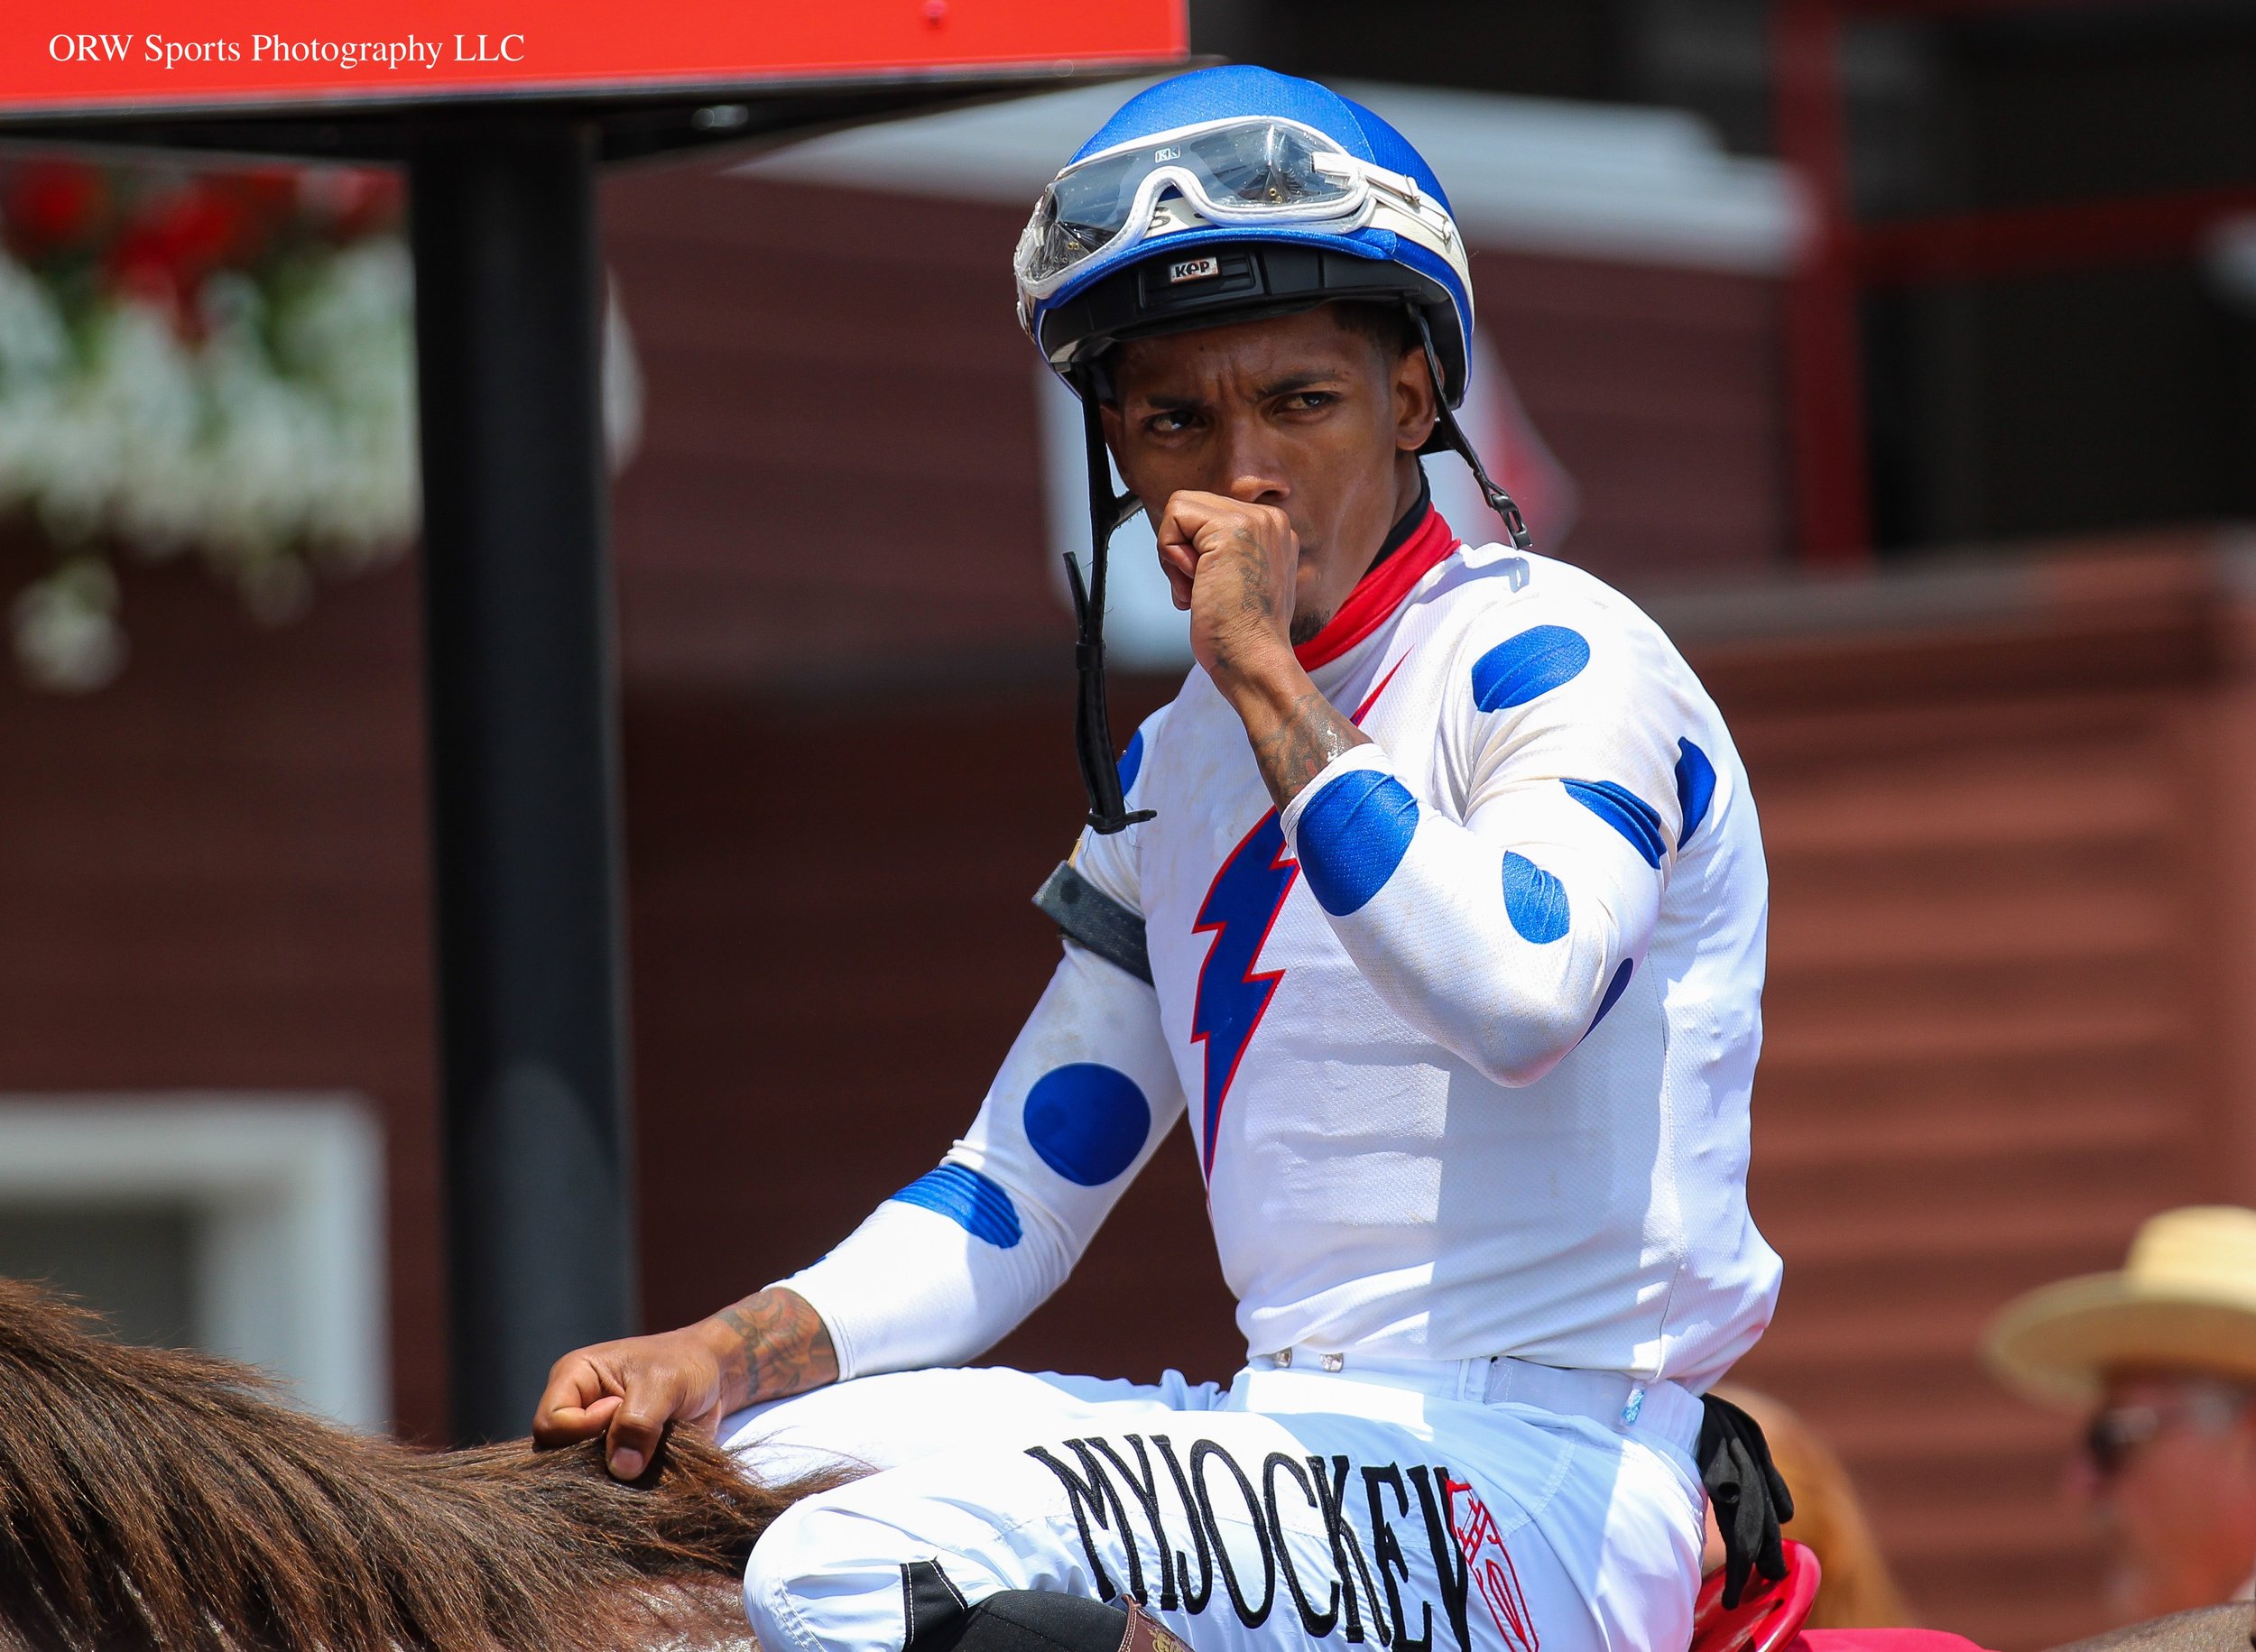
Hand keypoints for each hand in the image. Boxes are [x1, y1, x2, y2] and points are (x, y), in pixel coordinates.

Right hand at [533, 1321, 734, 1479]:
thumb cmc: (685, 1364)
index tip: (621, 1411)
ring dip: (614, 1473)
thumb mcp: (664, 1384)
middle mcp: (575, 1408)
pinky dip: (627, 1482)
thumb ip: (639, 1422)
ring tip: (645, 1456)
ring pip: (581, 1473)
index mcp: (572, 1377)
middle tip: (638, 1440)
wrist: (714, 1375)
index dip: (584, 1427)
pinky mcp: (613, 1456)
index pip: (551, 1423)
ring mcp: (592, 1435)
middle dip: (596, 1456)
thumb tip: (621, 1469)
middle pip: (558, 1453)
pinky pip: (606, 1482)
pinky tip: (648, 1470)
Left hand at [1155, 490, 1299, 690]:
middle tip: (1201, 588)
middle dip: (1181, 549)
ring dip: (1175, 554)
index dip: (1193, 550)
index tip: (1211, 586)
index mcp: (1273, 530)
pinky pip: (1174, 518)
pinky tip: (1196, 583)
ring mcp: (1254, 520)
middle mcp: (1269, 518)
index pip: (1208, 513)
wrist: (1253, 660)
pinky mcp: (1231, 528)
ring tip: (1200, 588)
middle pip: (1192, 507)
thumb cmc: (1242, 635)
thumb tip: (1186, 541)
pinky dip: (1170, 554)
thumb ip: (1222, 551)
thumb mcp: (1238, 579)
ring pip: (1180, 508)